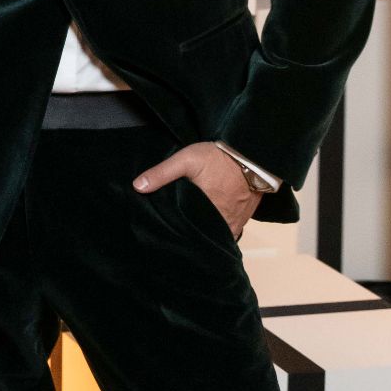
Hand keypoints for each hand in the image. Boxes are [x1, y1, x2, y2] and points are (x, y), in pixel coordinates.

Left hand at [133, 140, 261, 238]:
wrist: (252, 154)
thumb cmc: (219, 157)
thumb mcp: (187, 160)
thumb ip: (162, 173)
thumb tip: (137, 186)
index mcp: (205, 213)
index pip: (186, 232)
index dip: (176, 233)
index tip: (165, 233)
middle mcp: (222, 223)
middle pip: (201, 236)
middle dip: (190, 236)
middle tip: (176, 234)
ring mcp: (235, 223)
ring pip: (216, 236)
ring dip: (205, 234)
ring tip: (192, 231)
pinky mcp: (243, 219)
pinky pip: (229, 231)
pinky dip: (219, 230)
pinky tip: (209, 226)